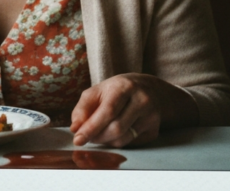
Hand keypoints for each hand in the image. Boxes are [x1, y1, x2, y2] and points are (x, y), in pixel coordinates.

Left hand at [69, 73, 194, 147]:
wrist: (150, 89)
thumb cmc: (117, 90)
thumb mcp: (98, 91)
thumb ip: (83, 108)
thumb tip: (75, 128)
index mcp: (124, 87)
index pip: (108, 111)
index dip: (91, 127)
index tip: (78, 139)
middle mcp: (141, 100)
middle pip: (116, 128)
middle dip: (97, 136)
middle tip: (86, 137)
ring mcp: (151, 116)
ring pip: (123, 139)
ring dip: (105, 141)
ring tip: (99, 133)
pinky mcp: (154, 130)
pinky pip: (130, 144)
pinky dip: (117, 142)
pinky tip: (114, 132)